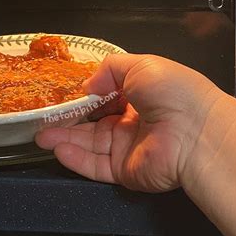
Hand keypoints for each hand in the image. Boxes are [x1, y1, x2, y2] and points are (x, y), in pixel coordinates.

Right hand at [35, 53, 223, 191]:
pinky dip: (75, 158)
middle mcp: (134, 122)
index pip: (107, 96)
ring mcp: (128, 148)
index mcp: (142, 95)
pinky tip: (57, 148)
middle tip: (42, 117)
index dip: (85, 95)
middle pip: (93, 122)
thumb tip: (88, 85)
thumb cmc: (173, 92)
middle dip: (68, 120)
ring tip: (39, 134)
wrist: (196, 131)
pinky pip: (95, 165)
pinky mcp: (125, 171)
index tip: (61, 93)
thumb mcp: (140, 64)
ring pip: (90, 144)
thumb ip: (109, 70)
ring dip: (64, 139)